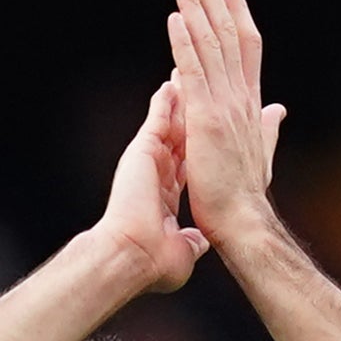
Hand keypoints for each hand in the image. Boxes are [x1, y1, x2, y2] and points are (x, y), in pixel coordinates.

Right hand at [96, 80, 206, 295]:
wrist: (133, 256)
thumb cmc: (154, 261)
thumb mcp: (183, 251)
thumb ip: (192, 241)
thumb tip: (202, 243)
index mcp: (166, 196)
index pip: (186, 165)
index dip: (198, 149)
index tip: (207, 135)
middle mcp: (157, 175)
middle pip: (179, 139)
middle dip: (190, 118)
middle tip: (197, 95)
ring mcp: (148, 162)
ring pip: (169, 125)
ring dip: (179, 102)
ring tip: (186, 79)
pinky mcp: (142, 151)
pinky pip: (157, 118)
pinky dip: (165, 100)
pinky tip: (172, 82)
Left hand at [164, 0, 287, 252]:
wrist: (244, 225)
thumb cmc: (246, 197)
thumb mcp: (260, 153)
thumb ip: (268, 126)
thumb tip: (279, 109)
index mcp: (250, 103)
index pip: (245, 47)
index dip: (236, 13)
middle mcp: (241, 96)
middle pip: (228, 32)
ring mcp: (225, 105)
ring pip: (210, 43)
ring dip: (196, 6)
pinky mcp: (206, 118)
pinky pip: (194, 71)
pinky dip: (184, 42)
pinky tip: (175, 15)